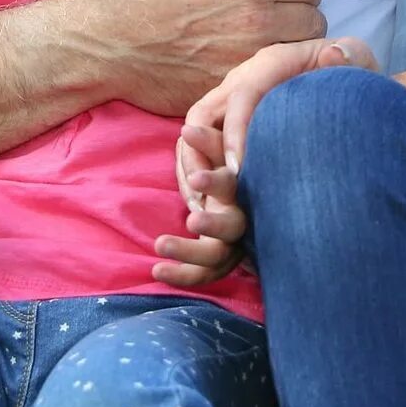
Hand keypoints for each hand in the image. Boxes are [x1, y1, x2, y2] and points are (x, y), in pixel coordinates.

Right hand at [77, 0, 325, 114]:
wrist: (102, 39)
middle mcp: (256, 25)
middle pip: (314, 24)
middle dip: (302, 16)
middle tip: (282, 16)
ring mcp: (244, 64)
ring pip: (298, 58)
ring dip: (291, 49)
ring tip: (272, 44)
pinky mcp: (230, 92)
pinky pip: (271, 87)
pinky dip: (269, 78)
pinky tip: (253, 70)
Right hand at [151, 37, 376, 288]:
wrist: (343, 78)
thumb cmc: (350, 73)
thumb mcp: (357, 60)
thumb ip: (350, 57)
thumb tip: (333, 56)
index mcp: (271, 63)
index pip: (243, 96)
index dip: (235, 132)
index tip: (239, 171)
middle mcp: (243, 79)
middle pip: (202, 113)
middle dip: (198, 153)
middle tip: (205, 197)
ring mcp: (232, 101)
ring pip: (194, 132)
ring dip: (190, 168)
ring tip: (200, 207)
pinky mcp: (229, 122)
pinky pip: (201, 146)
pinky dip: (197, 173)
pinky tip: (207, 205)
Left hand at [151, 127, 245, 288]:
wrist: (249, 191)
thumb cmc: (231, 162)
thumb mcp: (222, 148)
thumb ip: (206, 142)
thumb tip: (185, 131)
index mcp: (245, 188)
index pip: (233, 185)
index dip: (215, 183)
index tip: (194, 179)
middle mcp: (244, 218)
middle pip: (234, 227)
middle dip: (213, 225)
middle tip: (191, 219)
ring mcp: (234, 243)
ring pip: (217, 257)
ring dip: (190, 254)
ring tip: (159, 244)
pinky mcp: (222, 259)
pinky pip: (205, 273)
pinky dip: (183, 275)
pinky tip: (156, 271)